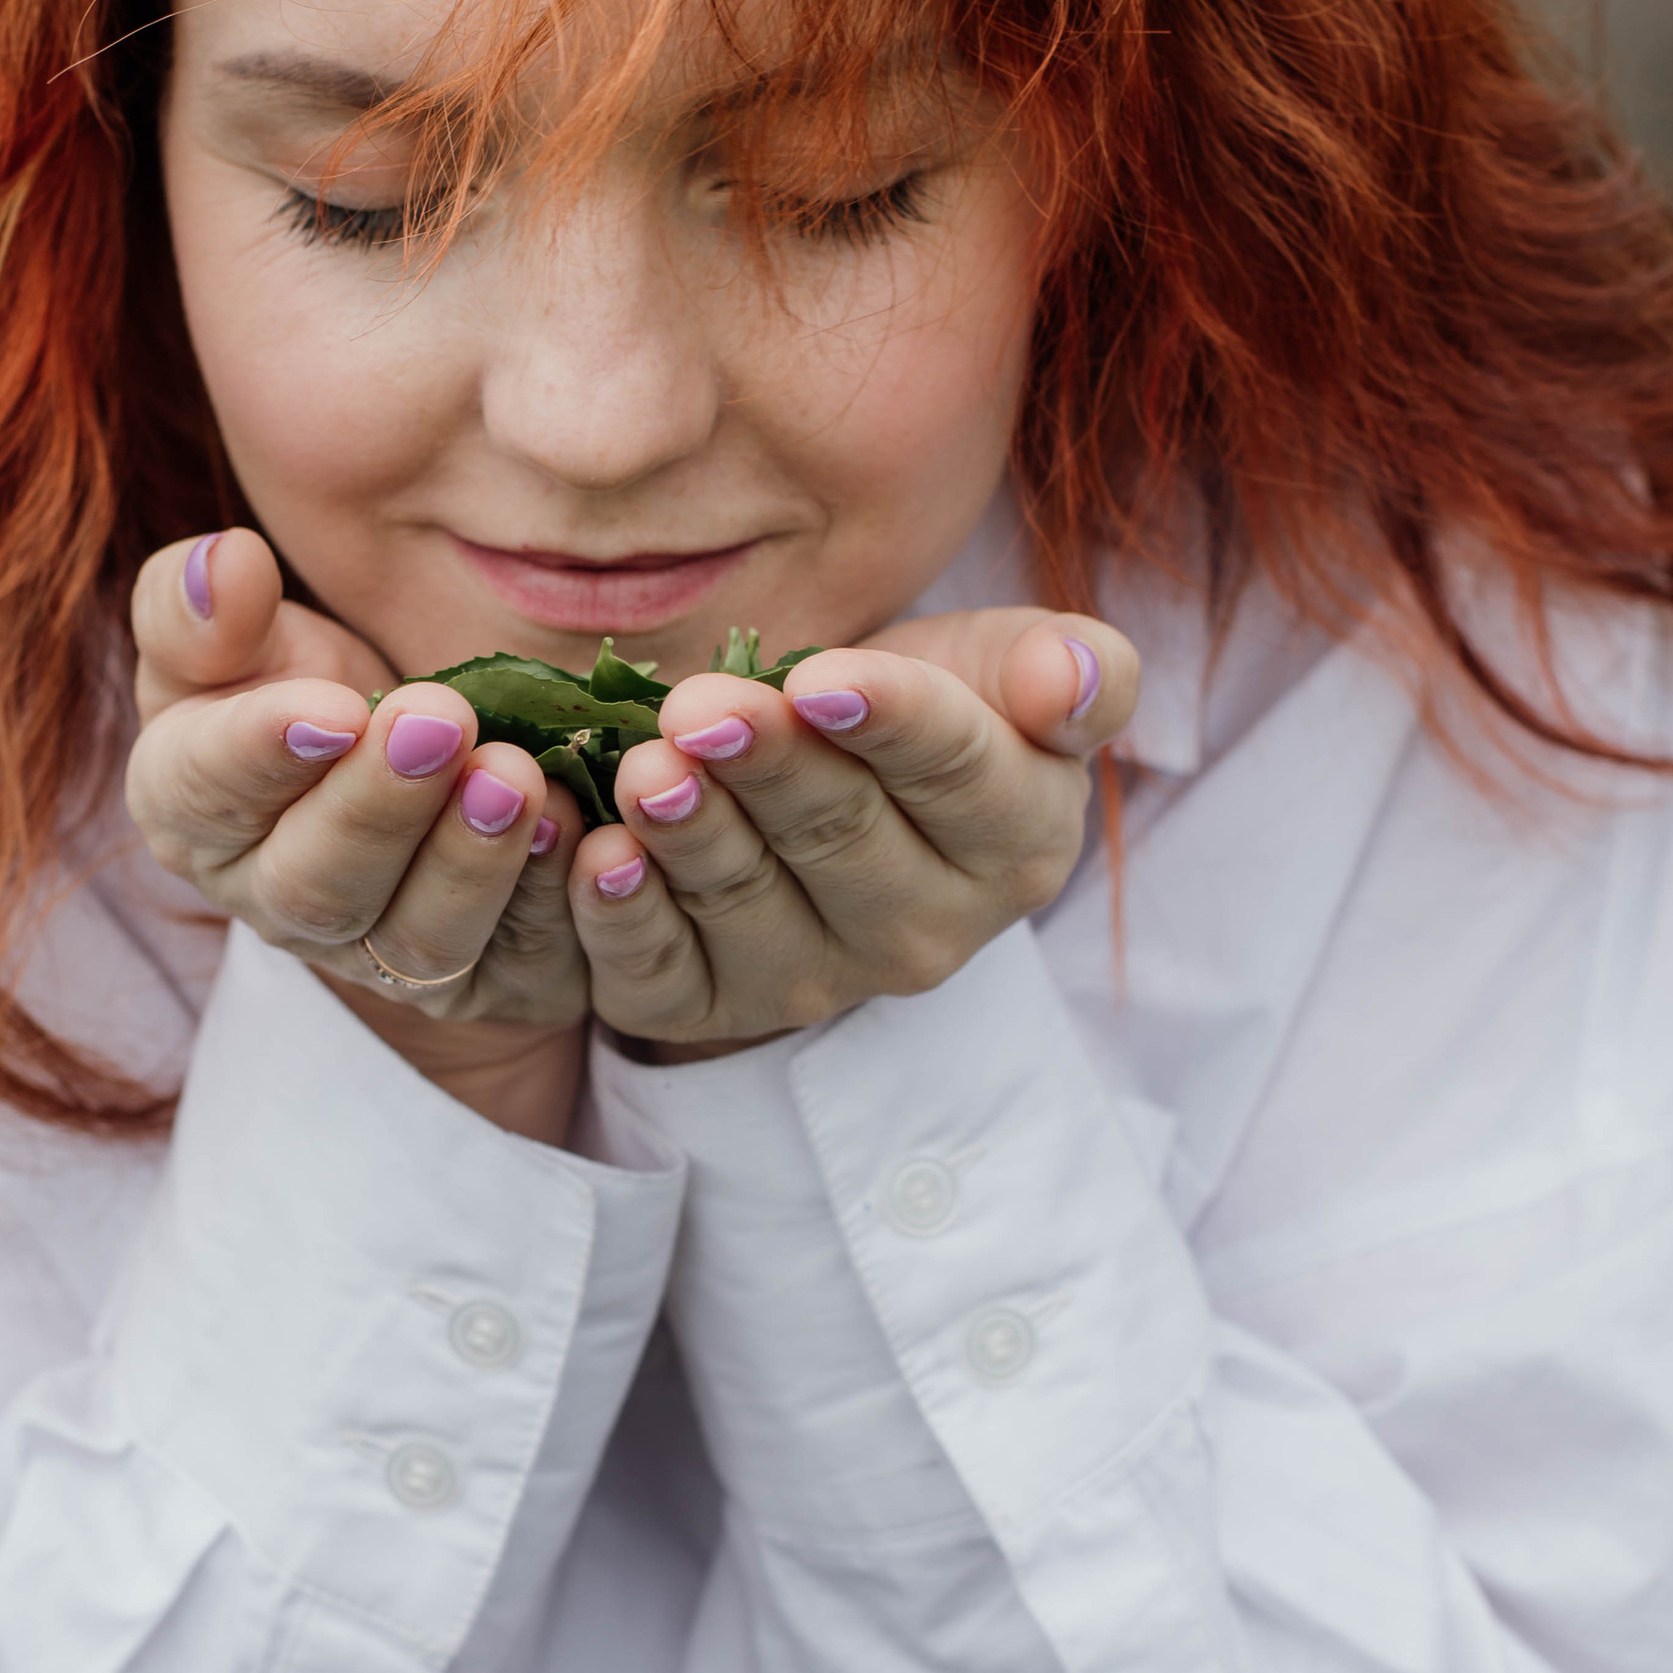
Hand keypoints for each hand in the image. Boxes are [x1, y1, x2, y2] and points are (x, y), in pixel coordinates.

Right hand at [126, 529, 589, 1138]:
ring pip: (422, 938)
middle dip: (380, 807)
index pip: (204, 793)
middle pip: (317, 884)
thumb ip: (204, 606)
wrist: (397, 753)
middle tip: (440, 722)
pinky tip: (586, 832)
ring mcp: (379, 955)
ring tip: (515, 777)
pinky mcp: (483, 978)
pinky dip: (557, 901)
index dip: (261, 755)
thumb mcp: (235, 634)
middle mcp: (277, 905)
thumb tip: (225, 564)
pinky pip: (524, 960)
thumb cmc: (291, 683)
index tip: (329, 710)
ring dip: (472, 863)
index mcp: (191, 814)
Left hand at [562, 608, 1138, 1055]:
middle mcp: (926, 934)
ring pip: (748, 905)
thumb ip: (1073, 671)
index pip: (958, 776)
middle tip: (705, 710)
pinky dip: (624, 922)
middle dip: (770, 771)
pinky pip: (664, 978)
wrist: (832, 769)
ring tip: (647, 767)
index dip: (891, 725)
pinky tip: (599, 858)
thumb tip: (1072, 682)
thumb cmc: (931, 705)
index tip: (824, 681)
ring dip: (692, 837)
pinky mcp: (713, 1007)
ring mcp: (817, 980)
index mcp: (1016, 843)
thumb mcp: (1011, 665)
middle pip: (840, 841)